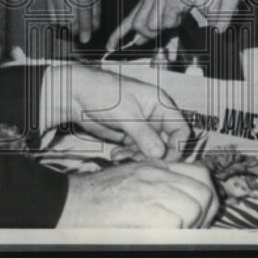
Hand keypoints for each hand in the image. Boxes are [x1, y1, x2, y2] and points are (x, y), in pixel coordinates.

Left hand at [38, 64, 191, 159]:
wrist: (76, 95)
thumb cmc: (103, 94)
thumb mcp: (126, 114)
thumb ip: (144, 134)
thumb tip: (160, 155)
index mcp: (160, 104)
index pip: (181, 129)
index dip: (177, 147)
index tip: (164, 162)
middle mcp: (155, 116)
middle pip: (167, 143)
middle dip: (155, 155)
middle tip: (140, 163)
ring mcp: (142, 126)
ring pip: (151, 150)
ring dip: (139, 157)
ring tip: (121, 156)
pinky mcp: (129, 135)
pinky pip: (136, 151)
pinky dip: (128, 155)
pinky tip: (115, 155)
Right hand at [45, 0, 101, 43]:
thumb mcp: (96, 4)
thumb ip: (95, 19)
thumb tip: (86, 34)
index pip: (84, 12)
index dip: (85, 27)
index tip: (84, 39)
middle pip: (72, 19)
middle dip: (76, 28)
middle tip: (79, 28)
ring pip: (62, 21)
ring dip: (68, 24)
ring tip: (73, 17)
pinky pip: (53, 18)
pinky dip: (59, 20)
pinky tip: (65, 13)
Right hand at [58, 161, 218, 227]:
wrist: (69, 203)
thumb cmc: (97, 198)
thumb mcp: (132, 177)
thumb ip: (159, 184)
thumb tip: (188, 205)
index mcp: (156, 166)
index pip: (201, 173)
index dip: (207, 196)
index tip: (202, 215)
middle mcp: (157, 174)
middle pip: (203, 192)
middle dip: (203, 214)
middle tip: (190, 229)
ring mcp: (151, 190)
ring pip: (194, 208)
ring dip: (188, 226)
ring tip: (170, 233)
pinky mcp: (144, 209)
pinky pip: (177, 223)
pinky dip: (173, 233)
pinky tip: (157, 236)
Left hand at [105, 0, 186, 51]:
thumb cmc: (176, 6)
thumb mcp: (160, 18)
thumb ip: (147, 30)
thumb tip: (136, 41)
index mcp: (143, 3)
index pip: (126, 22)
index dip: (116, 35)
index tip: (109, 47)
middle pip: (138, 26)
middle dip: (149, 34)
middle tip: (161, 29)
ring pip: (152, 25)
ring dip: (163, 28)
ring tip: (172, 19)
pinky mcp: (170, 0)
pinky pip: (167, 22)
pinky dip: (174, 22)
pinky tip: (178, 15)